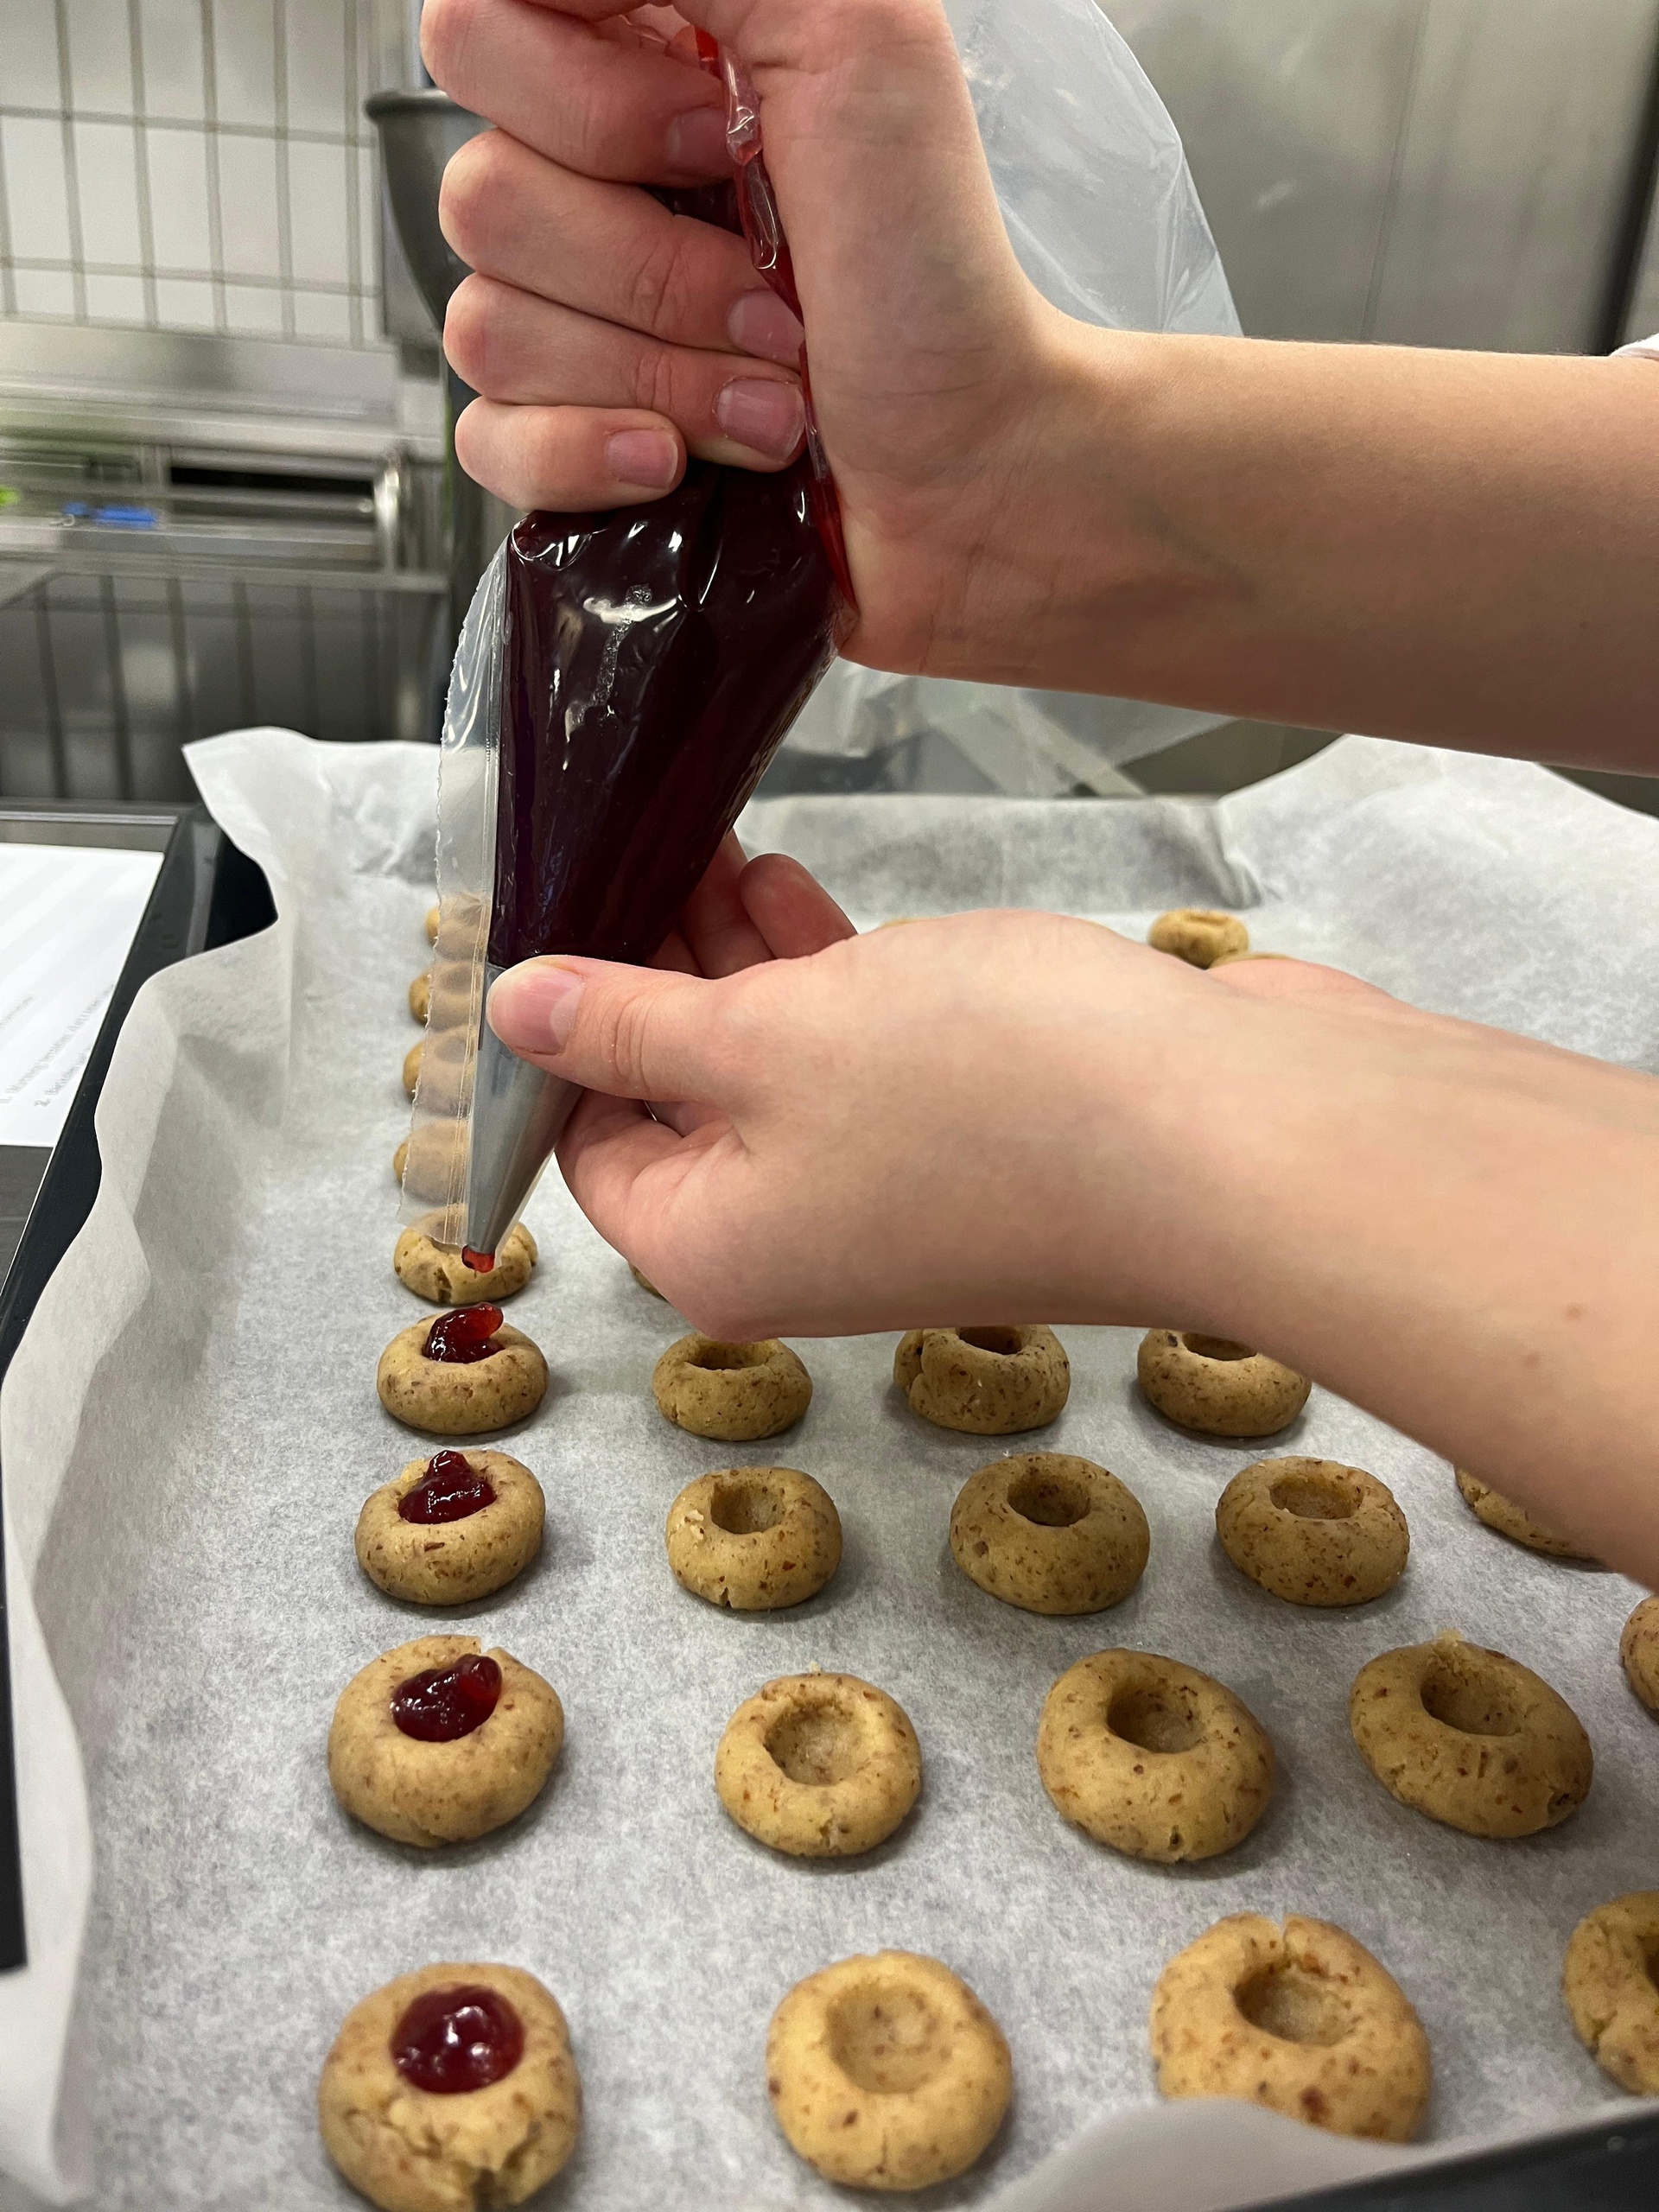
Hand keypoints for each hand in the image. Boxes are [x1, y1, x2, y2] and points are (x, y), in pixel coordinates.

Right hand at [420, 0, 1063, 678]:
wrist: (972, 472)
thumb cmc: (937, 275)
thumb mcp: (861, 34)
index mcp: (642, 69)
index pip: (481, 28)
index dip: (580, 94)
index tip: (709, 128)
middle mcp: (591, 188)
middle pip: (478, 191)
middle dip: (644, 263)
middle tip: (768, 290)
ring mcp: (570, 321)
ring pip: (488, 325)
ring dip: (658, 371)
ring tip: (771, 391)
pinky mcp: (567, 439)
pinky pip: (491, 439)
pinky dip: (592, 454)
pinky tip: (678, 457)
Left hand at [488, 913, 1658, 1586]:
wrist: (1233, 1140)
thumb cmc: (991, 1095)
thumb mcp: (767, 1036)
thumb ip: (633, 1019)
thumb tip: (512, 1014)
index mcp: (712, 1248)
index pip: (583, 1138)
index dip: (555, 1023)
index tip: (539, 902)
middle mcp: (793, 1237)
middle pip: (677, 1096)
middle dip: (644, 968)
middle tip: (613, 844)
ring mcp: (890, 1192)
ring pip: (772, 1064)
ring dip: (731, 957)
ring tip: (698, 838)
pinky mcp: (973, 1136)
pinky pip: (860, 1054)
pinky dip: (821, 976)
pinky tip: (795, 885)